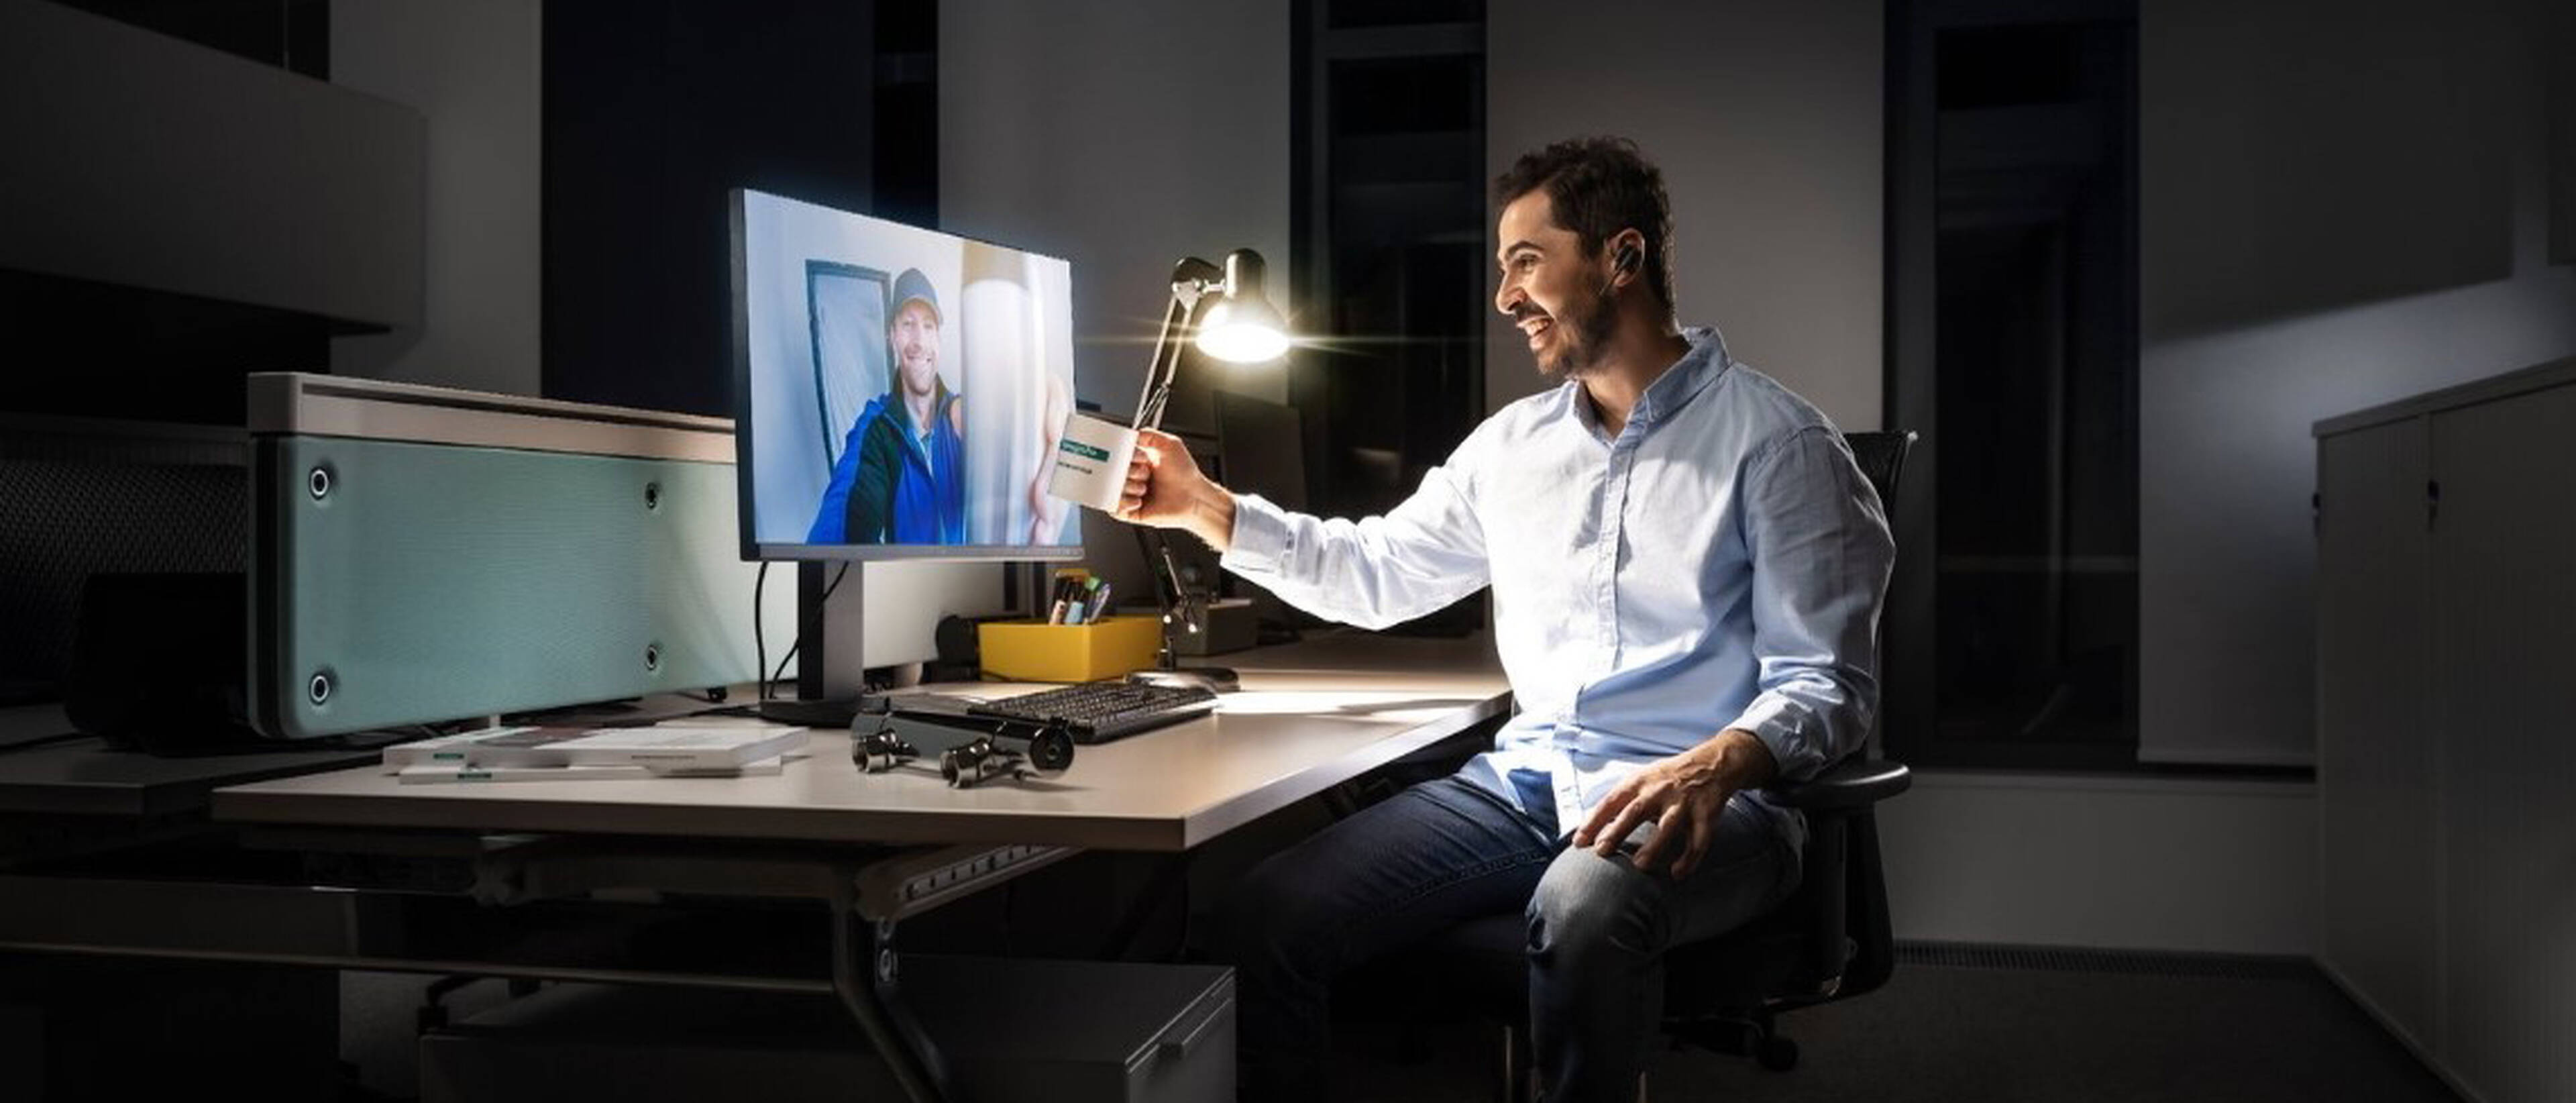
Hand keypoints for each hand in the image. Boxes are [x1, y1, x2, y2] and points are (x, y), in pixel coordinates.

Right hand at [1113, 428, 1232, 547]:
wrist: (1194, 498)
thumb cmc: (1185, 473)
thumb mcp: (1170, 445)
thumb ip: (1150, 435)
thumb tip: (1131, 433)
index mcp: (1137, 461)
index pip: (1116, 454)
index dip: (1124, 455)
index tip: (1136, 456)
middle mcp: (1133, 477)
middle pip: (1113, 472)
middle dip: (1129, 472)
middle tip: (1145, 473)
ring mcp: (1131, 494)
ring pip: (1113, 489)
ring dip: (1129, 487)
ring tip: (1144, 488)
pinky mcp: (1131, 512)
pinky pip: (1114, 509)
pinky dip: (1124, 503)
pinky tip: (1138, 500)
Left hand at [1574, 730, 1776, 877]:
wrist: (1714, 762)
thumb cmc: (1669, 776)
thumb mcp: (1642, 779)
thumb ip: (1621, 801)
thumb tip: (1591, 826)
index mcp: (1640, 782)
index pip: (1611, 801)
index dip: (1594, 821)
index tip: (1579, 841)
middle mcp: (1660, 791)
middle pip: (1635, 812)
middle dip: (1617, 831)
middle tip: (1601, 851)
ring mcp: (1684, 802)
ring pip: (1667, 826)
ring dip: (1654, 846)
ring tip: (1640, 865)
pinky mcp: (1706, 813)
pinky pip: (1699, 839)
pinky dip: (1689, 858)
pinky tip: (1678, 874)